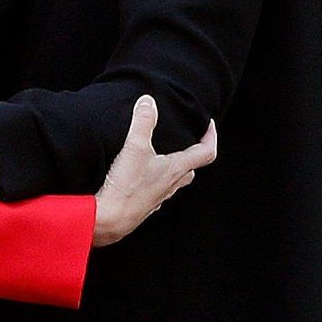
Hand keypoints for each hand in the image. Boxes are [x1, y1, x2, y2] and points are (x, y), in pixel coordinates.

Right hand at [92, 98, 216, 246]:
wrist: (110, 219)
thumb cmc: (126, 187)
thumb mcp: (135, 148)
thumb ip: (142, 123)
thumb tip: (148, 102)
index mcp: (175, 169)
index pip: (206, 153)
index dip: (211, 136)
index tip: (207, 124)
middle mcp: (171, 184)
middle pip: (191, 168)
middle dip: (192, 152)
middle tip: (187, 139)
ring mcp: (158, 196)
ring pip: (175, 181)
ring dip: (174, 167)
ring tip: (163, 154)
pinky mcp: (144, 204)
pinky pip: (157, 190)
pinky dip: (155, 179)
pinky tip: (141, 174)